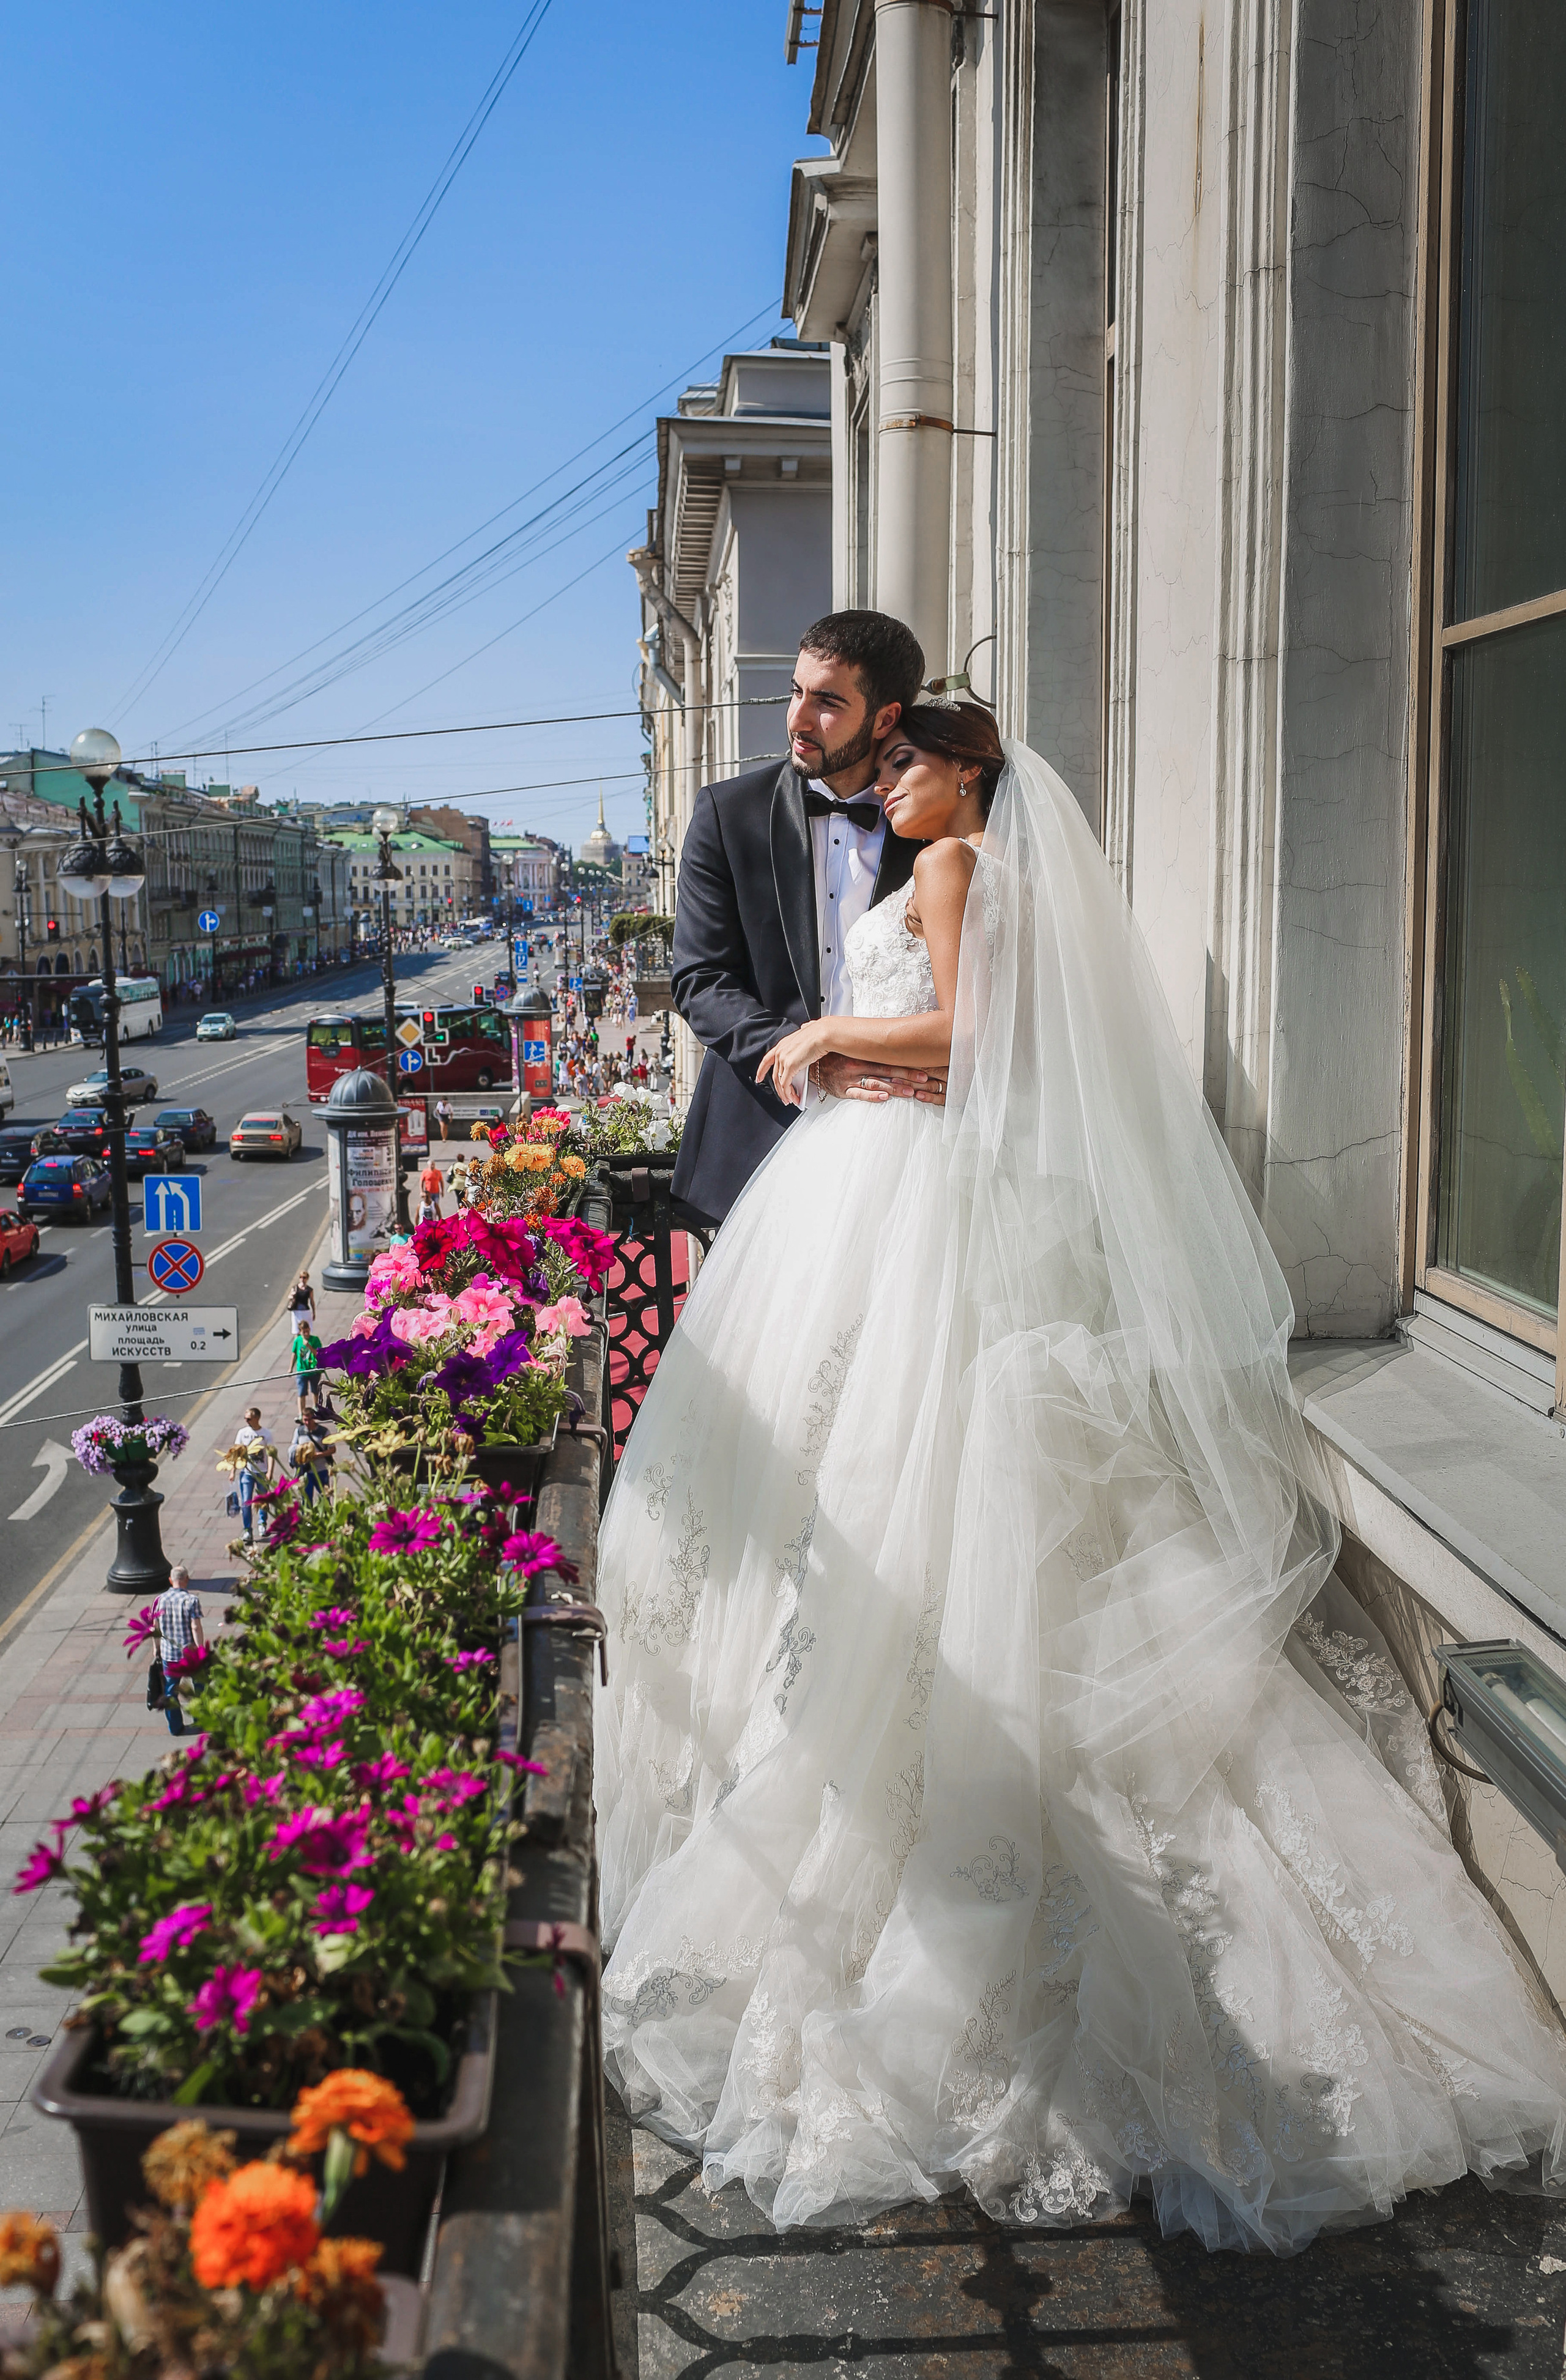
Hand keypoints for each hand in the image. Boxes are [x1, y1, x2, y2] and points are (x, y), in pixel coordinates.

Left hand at [757, 1020, 828, 1106]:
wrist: (823, 1034)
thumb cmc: (819, 1032)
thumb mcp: (808, 1031)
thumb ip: (805, 1031)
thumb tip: (806, 1028)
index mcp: (783, 1044)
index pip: (767, 1059)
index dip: (762, 1070)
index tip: (758, 1078)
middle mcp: (780, 1052)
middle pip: (775, 1075)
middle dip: (779, 1089)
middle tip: (784, 1097)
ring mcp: (783, 1059)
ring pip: (780, 1082)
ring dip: (785, 1094)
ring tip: (791, 1100)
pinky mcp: (789, 1067)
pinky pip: (786, 1085)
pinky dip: (789, 1094)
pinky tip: (794, 1098)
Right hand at [813, 1055, 947, 1106]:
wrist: (808, 1065)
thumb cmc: (833, 1057)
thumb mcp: (850, 1049)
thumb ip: (869, 1049)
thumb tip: (892, 1047)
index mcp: (861, 1053)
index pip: (889, 1058)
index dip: (907, 1062)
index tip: (924, 1066)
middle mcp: (857, 1065)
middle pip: (887, 1070)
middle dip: (907, 1075)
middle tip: (925, 1080)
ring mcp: (850, 1079)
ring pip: (876, 1083)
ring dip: (895, 1088)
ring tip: (911, 1092)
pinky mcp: (842, 1091)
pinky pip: (858, 1094)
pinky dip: (872, 1096)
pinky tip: (884, 1098)